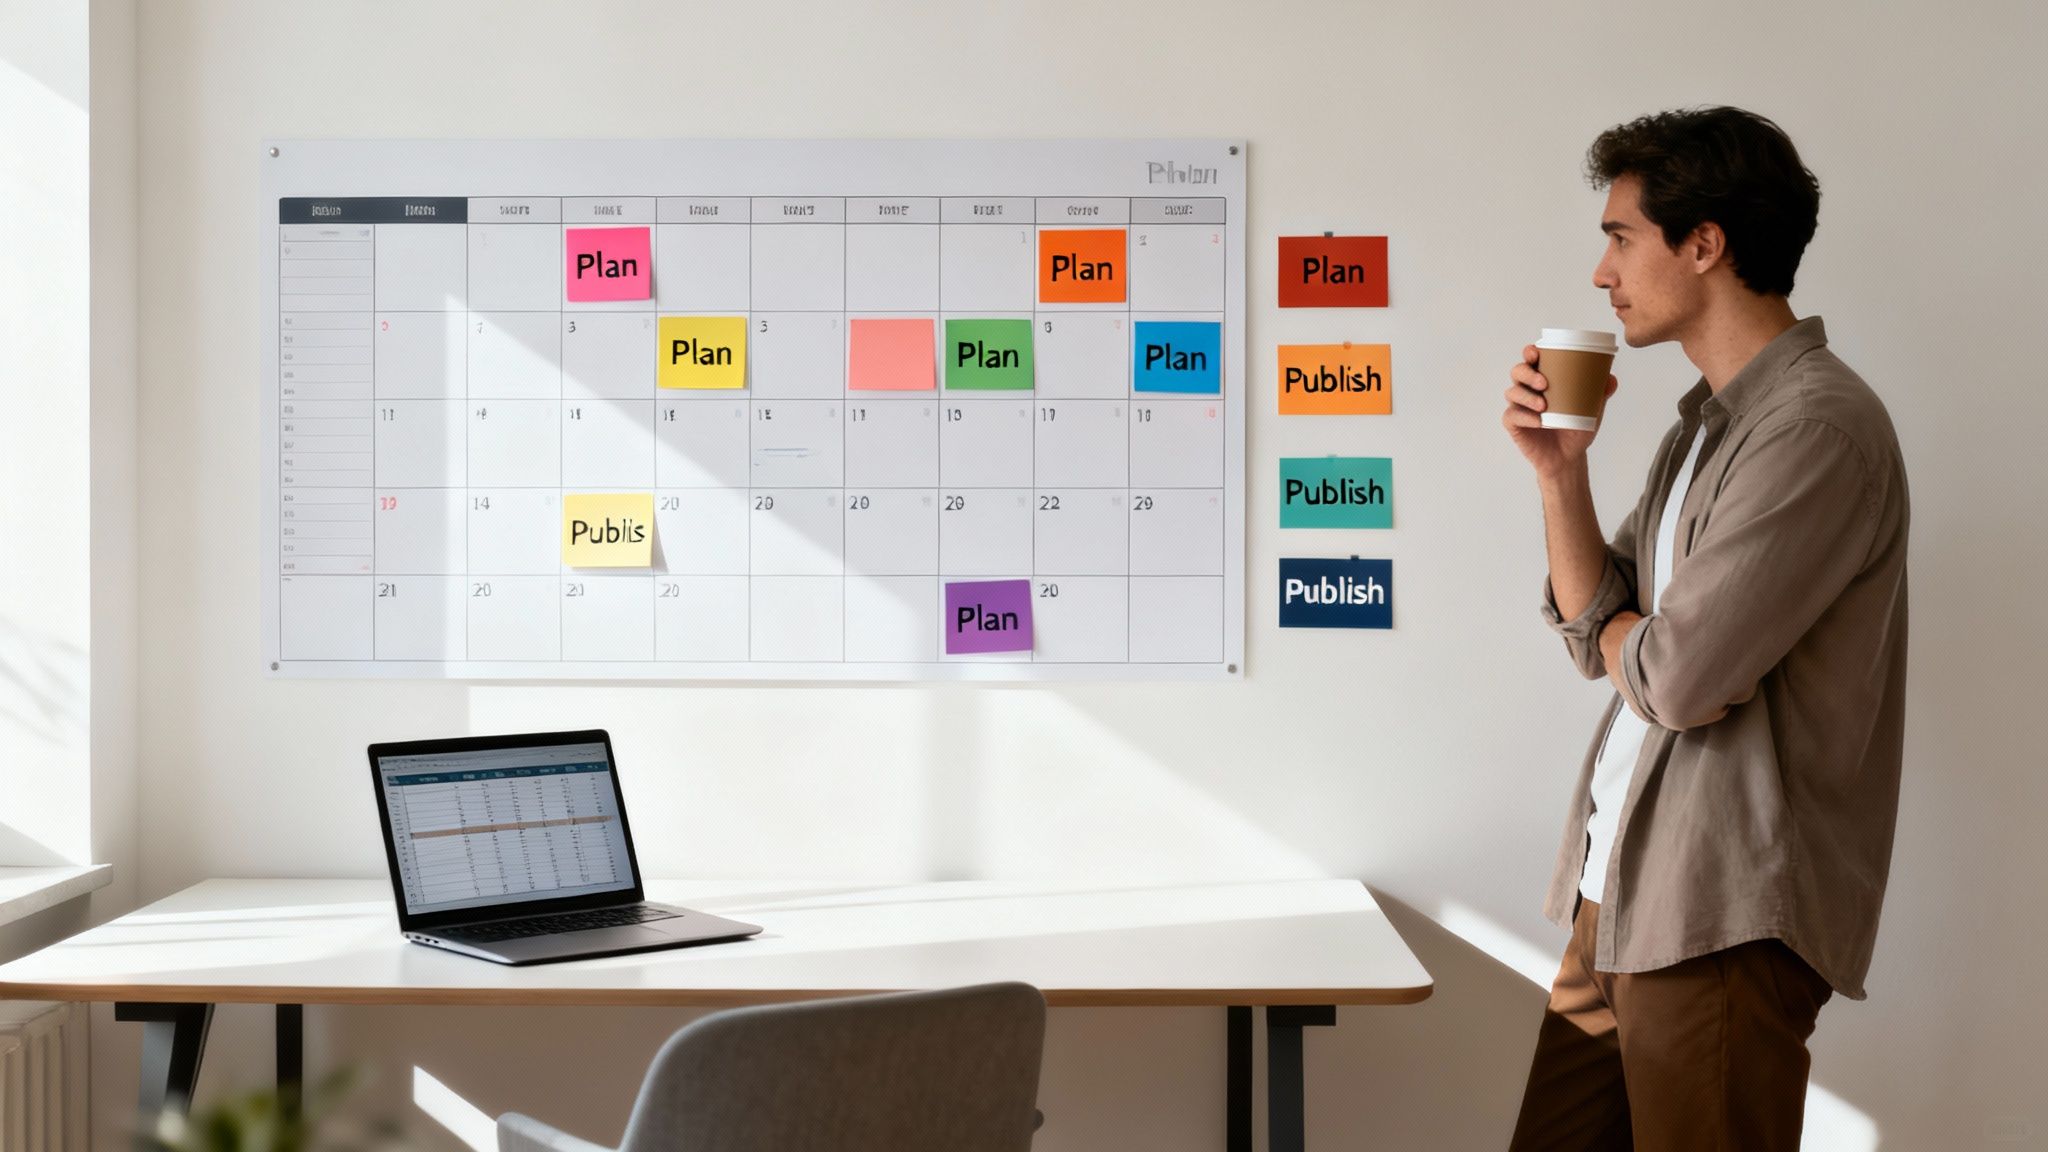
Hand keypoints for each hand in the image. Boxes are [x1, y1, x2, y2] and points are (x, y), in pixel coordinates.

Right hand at [1503, 345, 1618, 478]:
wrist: (1569, 457)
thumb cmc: (1577, 428)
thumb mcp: (1592, 410)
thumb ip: (1601, 393)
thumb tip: (1611, 379)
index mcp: (1543, 380)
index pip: (1531, 360)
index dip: (1530, 352)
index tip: (1536, 352)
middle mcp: (1528, 390)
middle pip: (1517, 372)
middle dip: (1527, 373)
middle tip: (1544, 383)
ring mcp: (1519, 407)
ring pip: (1512, 392)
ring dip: (1526, 396)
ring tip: (1543, 406)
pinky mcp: (1514, 425)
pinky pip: (1512, 416)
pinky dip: (1525, 417)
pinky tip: (1538, 421)